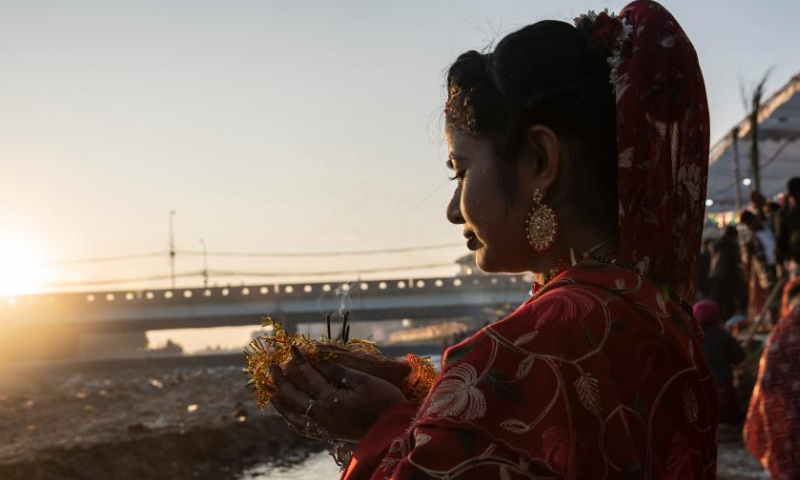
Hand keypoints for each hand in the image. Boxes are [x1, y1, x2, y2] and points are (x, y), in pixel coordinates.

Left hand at [269, 346, 406, 441]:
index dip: (300, 361)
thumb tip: (320, 364)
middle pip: (295, 396)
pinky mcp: (330, 434)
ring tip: (271, 392)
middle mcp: (323, 415)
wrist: (394, 431)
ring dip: (281, 402)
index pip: (309, 376)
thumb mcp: (364, 381)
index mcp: (331, 400)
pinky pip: (304, 429)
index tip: (292, 348)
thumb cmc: (384, 402)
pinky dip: (293, 420)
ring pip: (294, 415)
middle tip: (272, 367)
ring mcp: (325, 427)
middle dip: (281, 380)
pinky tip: (288, 415)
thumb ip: (339, 372)